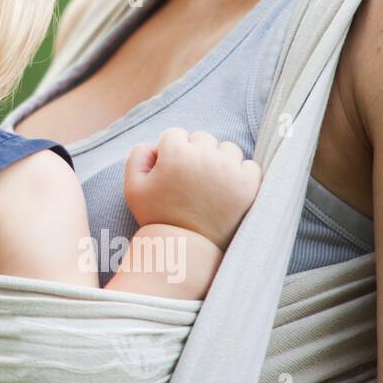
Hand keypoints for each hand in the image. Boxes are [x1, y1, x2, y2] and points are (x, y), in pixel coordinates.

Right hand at [122, 128, 261, 249]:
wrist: (185, 248)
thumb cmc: (157, 217)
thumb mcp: (132, 187)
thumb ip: (137, 156)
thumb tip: (156, 145)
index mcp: (175, 153)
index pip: (175, 134)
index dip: (170, 153)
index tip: (171, 172)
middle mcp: (204, 156)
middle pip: (202, 138)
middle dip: (195, 154)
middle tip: (190, 180)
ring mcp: (229, 169)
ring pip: (227, 149)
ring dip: (220, 161)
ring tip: (210, 185)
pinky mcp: (249, 184)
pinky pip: (250, 166)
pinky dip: (241, 175)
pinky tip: (228, 190)